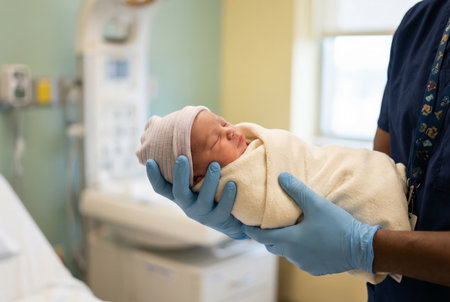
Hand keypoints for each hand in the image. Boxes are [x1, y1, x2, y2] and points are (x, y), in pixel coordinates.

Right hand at [146, 156, 247, 239]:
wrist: (230, 217)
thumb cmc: (211, 190)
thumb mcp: (199, 177)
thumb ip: (192, 160)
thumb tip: (171, 127)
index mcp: (179, 193)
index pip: (161, 187)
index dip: (154, 176)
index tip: (150, 161)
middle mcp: (187, 204)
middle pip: (178, 192)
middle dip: (180, 175)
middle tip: (182, 157)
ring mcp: (202, 213)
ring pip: (202, 201)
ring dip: (208, 182)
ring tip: (215, 165)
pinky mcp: (218, 219)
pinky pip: (222, 209)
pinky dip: (227, 196)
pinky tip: (232, 183)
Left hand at [243, 172, 379, 274]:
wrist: (363, 248)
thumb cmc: (338, 225)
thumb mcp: (316, 204)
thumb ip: (296, 190)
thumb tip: (280, 176)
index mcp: (289, 240)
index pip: (260, 237)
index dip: (251, 230)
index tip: (244, 223)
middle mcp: (292, 255)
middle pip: (271, 245)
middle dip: (267, 235)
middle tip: (266, 222)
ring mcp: (303, 264)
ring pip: (285, 252)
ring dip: (283, 242)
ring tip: (288, 228)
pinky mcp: (314, 269)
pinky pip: (299, 258)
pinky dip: (297, 249)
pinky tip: (306, 239)